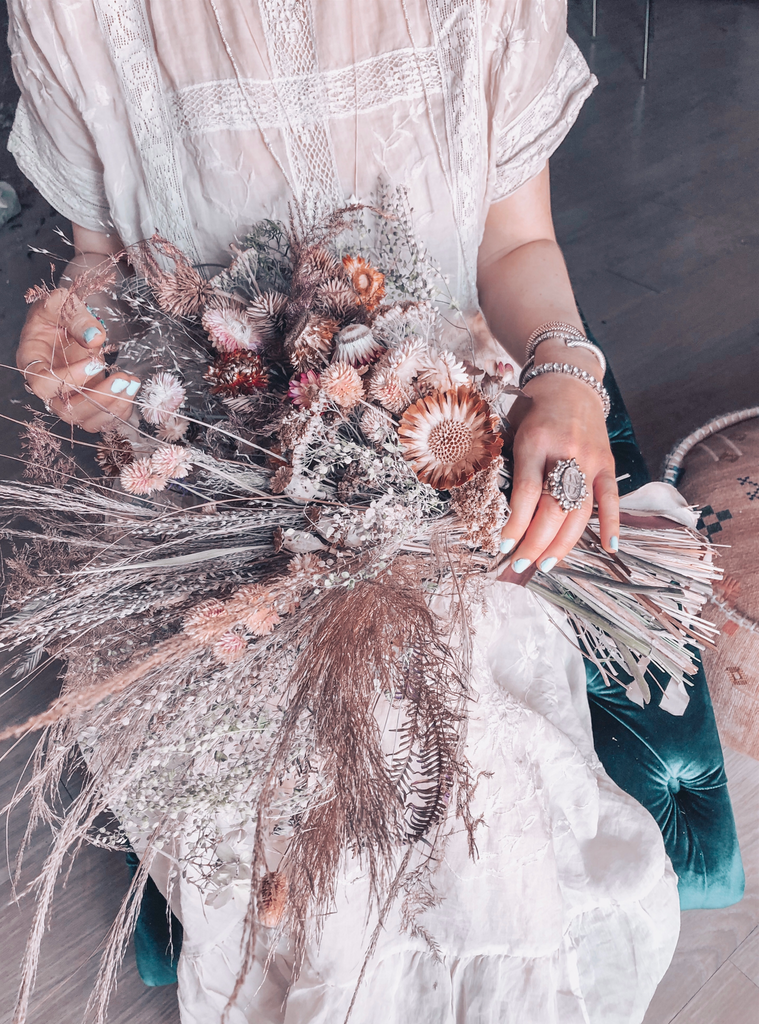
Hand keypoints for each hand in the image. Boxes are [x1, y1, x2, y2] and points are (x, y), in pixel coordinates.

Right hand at [17, 287, 139, 431]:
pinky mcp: (89, 400)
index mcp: (32, 361)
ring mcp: (69, 396)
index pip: (43, 384)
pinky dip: (120, 410)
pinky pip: (102, 418)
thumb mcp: (61, 303)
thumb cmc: (57, 311)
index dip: (69, 379)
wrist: (68, 320)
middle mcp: (48, 386)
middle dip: (97, 399)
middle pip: (66, 411)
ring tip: (131, 384)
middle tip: (121, 379)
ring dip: (112, 408)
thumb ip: (76, 318)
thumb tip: (95, 339)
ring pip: (85, 421)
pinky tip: (132, 388)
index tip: (96, 362)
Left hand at [498, 351, 618, 576]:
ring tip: (545, 564)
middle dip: (535, 543)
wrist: (569, 383)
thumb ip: (511, 467)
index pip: (527, 493)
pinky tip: (609, 548)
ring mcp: (590, 458)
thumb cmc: (533, 410)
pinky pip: (611, 498)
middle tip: (520, 564)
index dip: (516, 524)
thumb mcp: (513, 431)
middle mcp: (565, 452)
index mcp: (535, 442)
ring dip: (563, 543)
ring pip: (580, 510)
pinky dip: (612, 523)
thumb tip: (505, 515)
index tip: (504, 546)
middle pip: (553, 508)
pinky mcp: (607, 462)